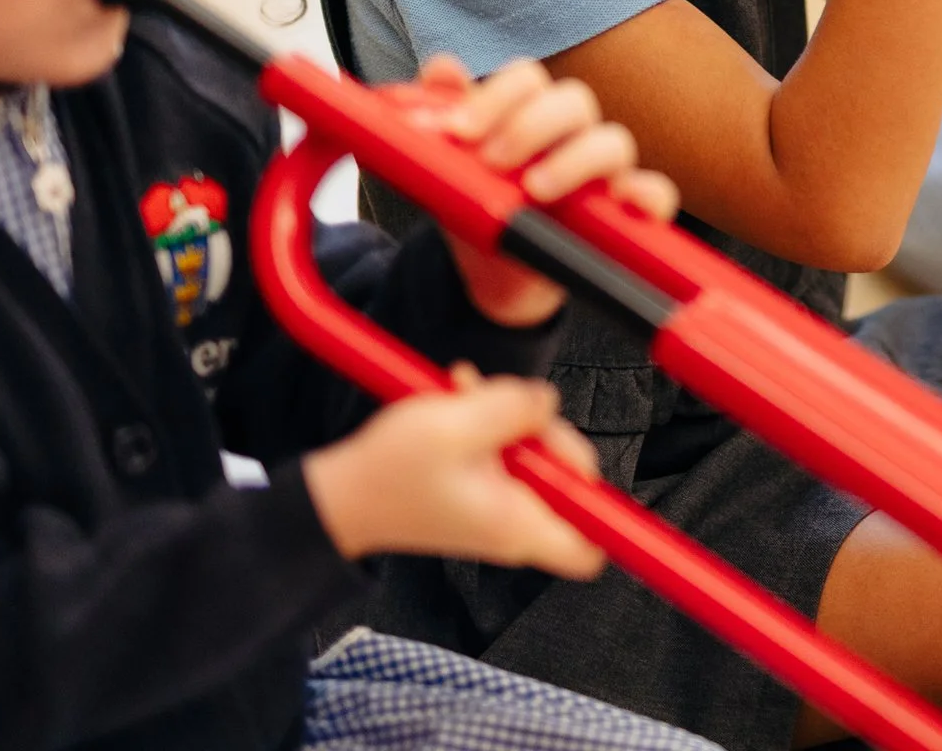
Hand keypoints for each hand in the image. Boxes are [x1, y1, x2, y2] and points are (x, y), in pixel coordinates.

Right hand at [302, 368, 604, 572]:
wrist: (337, 495)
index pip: (593, 547)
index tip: (578, 461)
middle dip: (541, 429)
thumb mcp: (457, 424)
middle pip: (568, 476)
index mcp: (517, 525)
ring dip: (506, 417)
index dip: (604, 509)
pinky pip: (503, 454)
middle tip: (505, 405)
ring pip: (533, 456)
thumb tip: (549, 402)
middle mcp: (514, 524)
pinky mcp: (478, 491)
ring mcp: (496, 507)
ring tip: (467, 394)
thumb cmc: (389, 472)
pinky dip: (485, 425)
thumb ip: (515, 408)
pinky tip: (459, 400)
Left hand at [396, 56, 678, 327]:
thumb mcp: (449, 168)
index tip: (457, 131)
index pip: (526, 79)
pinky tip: (620, 201)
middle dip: (529, 125)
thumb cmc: (481, 209)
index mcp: (531, 112)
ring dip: (574, 160)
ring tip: (533, 190)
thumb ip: (441, 117)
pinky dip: (645, 193)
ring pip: (614, 142)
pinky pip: (656, 194)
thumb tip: (443, 69)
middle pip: (573, 100)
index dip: (493, 96)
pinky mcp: (626, 216)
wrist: (494, 277)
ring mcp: (605, 174)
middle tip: (491, 160)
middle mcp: (574, 135)